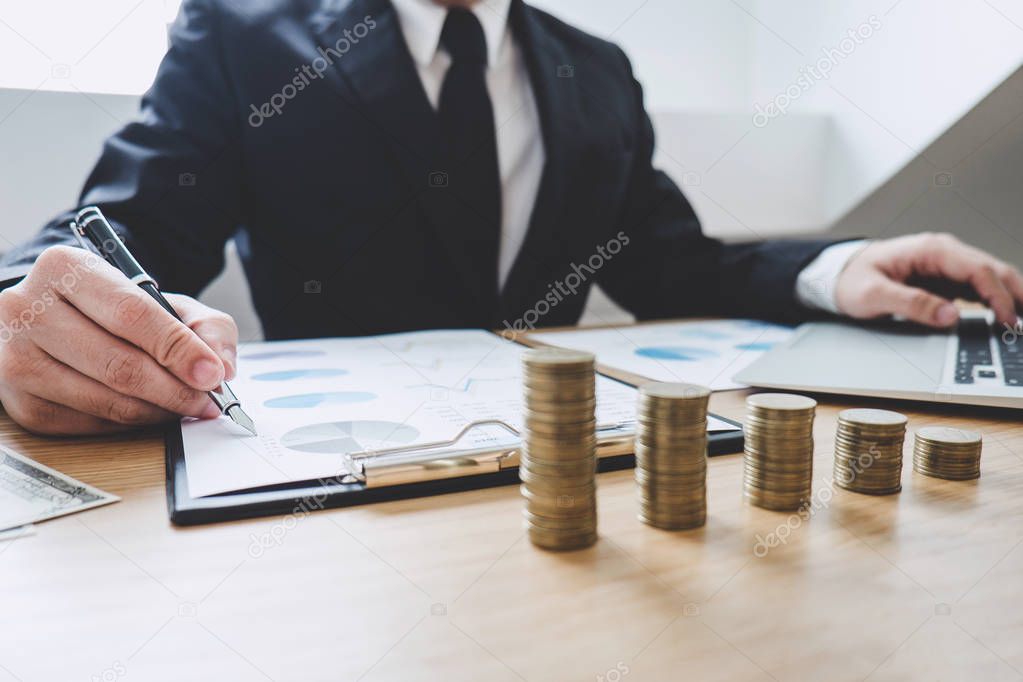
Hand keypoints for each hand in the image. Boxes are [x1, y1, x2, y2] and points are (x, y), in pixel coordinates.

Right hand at [0, 245, 237, 434]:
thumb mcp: (163, 300)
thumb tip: (220, 366)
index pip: (130, 313)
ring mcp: (16, 358)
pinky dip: (129, 422)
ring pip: (104, 399)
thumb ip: (203, 325)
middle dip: (174, 389)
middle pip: (118, 363)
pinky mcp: (19, 402)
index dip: (178, 348)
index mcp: (66, 269)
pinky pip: (88, 423)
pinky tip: (148, 410)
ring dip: (157, 410)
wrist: (53, 322)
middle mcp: (27, 309)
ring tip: (185, 406)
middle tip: (207, 400)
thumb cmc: (110, 310)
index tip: (212, 374)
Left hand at [835, 233, 1022, 327]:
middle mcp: (944, 253)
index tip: (1009, 320)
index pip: (978, 269)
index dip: (998, 295)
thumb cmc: (852, 280)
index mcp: (931, 250)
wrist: (839, 273)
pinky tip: (1007, 318)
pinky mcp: (945, 279)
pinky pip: (978, 288)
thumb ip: (911, 303)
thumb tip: (951, 316)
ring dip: (1011, 297)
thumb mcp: (873, 295)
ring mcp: (947, 265)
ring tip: (1022, 323)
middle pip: (994, 270)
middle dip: (1018, 294)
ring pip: (991, 277)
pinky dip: (996, 301)